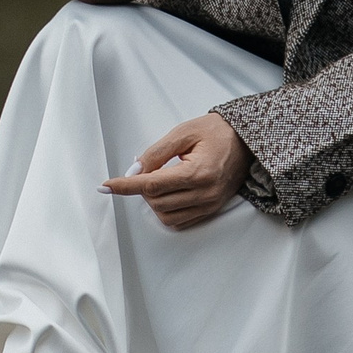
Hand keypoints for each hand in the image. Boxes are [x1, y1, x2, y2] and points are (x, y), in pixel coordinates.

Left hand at [104, 112, 249, 229]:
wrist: (247, 140)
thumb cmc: (216, 131)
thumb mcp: (183, 132)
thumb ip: (156, 153)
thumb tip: (133, 171)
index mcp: (199, 172)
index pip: (152, 185)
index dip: (125, 186)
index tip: (105, 186)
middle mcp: (205, 193)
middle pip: (156, 201)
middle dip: (142, 188)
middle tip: (146, 169)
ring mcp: (210, 205)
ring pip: (166, 216)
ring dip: (153, 200)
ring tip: (160, 180)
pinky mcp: (211, 210)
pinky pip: (180, 221)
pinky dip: (166, 210)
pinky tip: (168, 192)